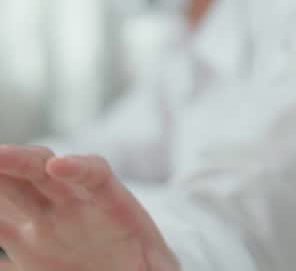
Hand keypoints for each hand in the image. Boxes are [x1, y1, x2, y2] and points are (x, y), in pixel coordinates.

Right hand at [0, 146, 177, 269]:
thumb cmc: (151, 268)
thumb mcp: (158, 267)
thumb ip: (156, 267)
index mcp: (112, 208)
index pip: (96, 175)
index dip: (79, 168)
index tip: (59, 167)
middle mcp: (73, 207)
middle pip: (42, 171)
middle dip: (17, 159)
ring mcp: (46, 223)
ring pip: (10, 190)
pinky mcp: (27, 245)